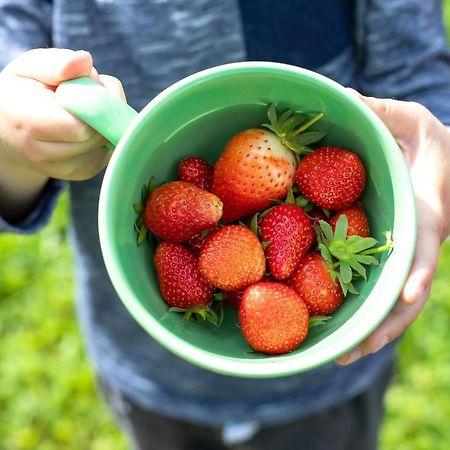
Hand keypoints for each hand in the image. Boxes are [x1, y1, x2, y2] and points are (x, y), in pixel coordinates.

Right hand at [0, 48, 124, 221]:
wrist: (10, 129)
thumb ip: (57, 63)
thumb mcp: (30, 67)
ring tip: (83, 109)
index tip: (88, 82)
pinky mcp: (82, 173)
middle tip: (87, 92)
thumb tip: (86, 61)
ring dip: (106, 122)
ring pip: (107, 144)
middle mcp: (45, 155)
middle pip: (98, 134)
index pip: (82, 124)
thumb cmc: (23, 92)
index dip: (96, 100)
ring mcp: (65, 169)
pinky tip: (87, 125)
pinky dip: (105, 135)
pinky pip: (109, 152)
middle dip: (104, 109)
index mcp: (28, 124)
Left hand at [337, 93, 449, 364]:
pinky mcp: (395, 260)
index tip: (404, 295)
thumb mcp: (407, 119)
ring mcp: (409, 256)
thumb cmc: (424, 140)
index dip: (418, 267)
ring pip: (396, 301)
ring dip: (372, 329)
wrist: (441, 164)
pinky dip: (366, 312)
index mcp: (428, 209)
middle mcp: (420, 242)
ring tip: (339, 355)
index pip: (427, 241)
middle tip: (352, 351)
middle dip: (386, 322)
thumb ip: (379, 112)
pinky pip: (381, 289)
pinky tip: (339, 328)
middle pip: (410, 291)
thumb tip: (339, 97)